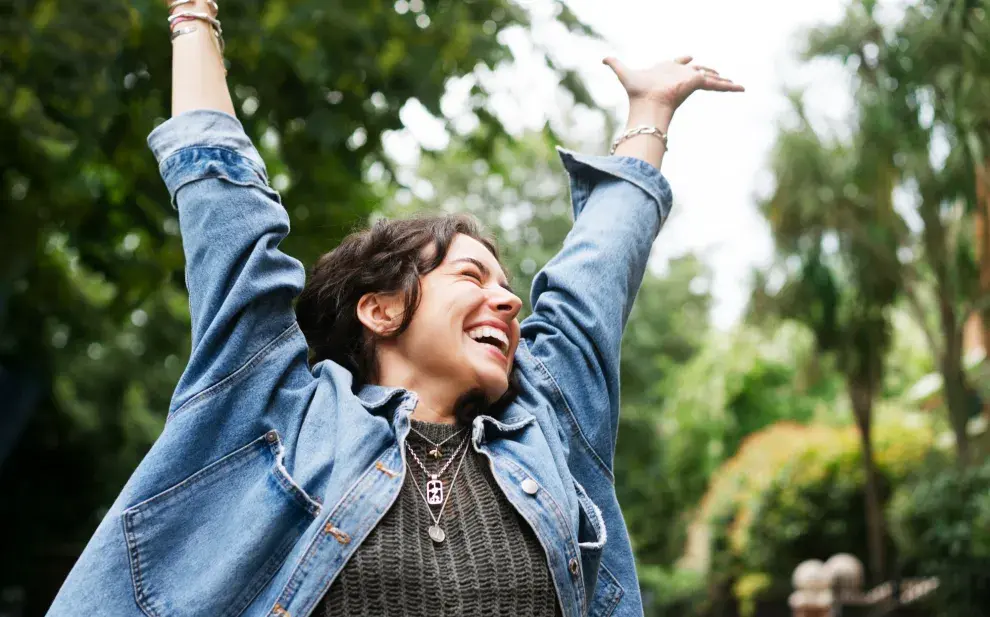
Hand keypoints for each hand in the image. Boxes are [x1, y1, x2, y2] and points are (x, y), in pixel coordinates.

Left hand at [603, 55, 743, 114]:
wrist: (647, 104)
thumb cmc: (637, 92)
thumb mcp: (624, 73)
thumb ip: (615, 64)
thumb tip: (602, 58)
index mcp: (668, 71)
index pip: (680, 63)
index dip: (684, 60)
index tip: (690, 57)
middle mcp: (681, 75)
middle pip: (699, 70)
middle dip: (708, 71)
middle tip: (717, 73)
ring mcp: (690, 80)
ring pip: (711, 78)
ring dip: (723, 81)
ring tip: (737, 85)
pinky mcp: (697, 84)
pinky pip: (716, 84)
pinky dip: (729, 87)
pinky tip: (741, 88)